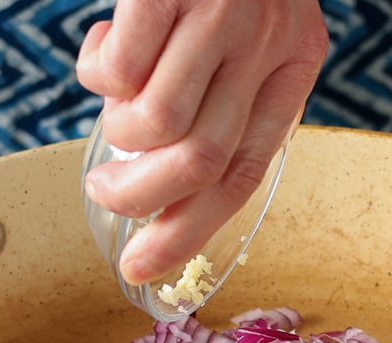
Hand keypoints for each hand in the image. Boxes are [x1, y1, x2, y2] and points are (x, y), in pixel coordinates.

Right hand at [77, 0, 327, 284]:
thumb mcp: (252, 32)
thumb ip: (222, 94)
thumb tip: (156, 173)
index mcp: (294, 63)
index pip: (246, 173)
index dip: (189, 230)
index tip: (143, 268)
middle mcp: (266, 42)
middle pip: (202, 161)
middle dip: (141, 200)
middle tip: (106, 195)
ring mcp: (221, 13)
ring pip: (160, 123)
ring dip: (118, 135)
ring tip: (108, 108)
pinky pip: (120, 68)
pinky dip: (97, 73)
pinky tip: (102, 45)